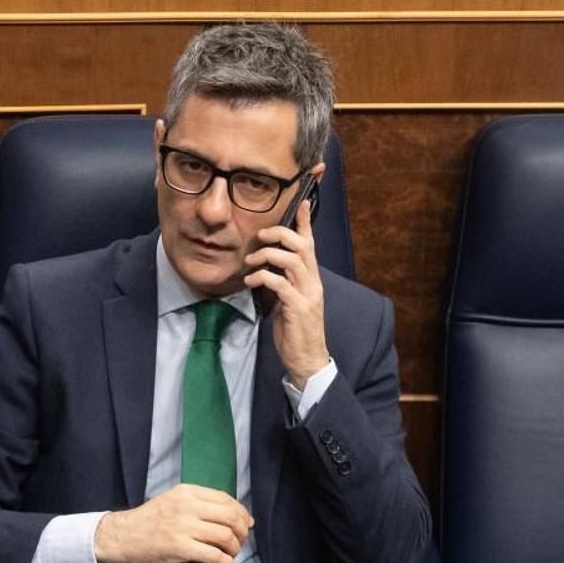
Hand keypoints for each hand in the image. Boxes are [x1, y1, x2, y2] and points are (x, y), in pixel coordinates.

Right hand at [93, 483, 252, 562]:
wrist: (121, 536)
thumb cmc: (148, 521)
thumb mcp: (172, 501)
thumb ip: (198, 504)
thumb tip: (233, 515)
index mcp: (186, 492)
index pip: (225, 499)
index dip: (241, 512)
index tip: (246, 524)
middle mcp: (187, 506)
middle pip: (230, 517)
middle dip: (242, 532)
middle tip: (240, 542)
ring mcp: (183, 527)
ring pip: (225, 536)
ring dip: (235, 549)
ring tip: (231, 555)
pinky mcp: (180, 548)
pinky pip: (213, 555)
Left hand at [243, 199, 330, 388]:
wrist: (307, 360)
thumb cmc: (296, 332)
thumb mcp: (289, 302)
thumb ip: (283, 283)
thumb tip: (266, 270)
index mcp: (312, 280)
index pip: (311, 244)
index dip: (305, 222)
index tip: (301, 202)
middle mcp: (313, 283)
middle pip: (302, 245)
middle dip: (279, 234)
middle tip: (259, 237)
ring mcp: (307, 295)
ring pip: (292, 260)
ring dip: (267, 255)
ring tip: (250, 262)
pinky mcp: (297, 308)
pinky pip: (279, 283)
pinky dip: (262, 277)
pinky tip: (250, 281)